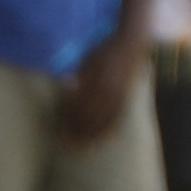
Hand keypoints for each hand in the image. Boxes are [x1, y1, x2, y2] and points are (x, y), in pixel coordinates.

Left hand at [55, 26, 146, 147]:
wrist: (132, 43)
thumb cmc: (105, 50)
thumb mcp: (89, 58)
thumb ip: (80, 74)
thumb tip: (67, 87)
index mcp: (99, 79)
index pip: (80, 105)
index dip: (69, 118)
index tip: (59, 128)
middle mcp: (111, 90)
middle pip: (91, 116)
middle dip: (78, 130)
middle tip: (66, 141)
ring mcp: (121, 96)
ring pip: (105, 120)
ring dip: (92, 135)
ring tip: (82, 147)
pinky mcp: (127, 99)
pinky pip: (118, 118)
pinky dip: (109, 130)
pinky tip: (102, 140)